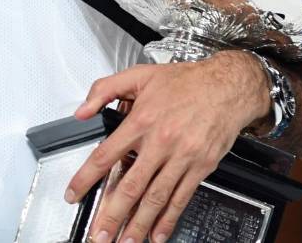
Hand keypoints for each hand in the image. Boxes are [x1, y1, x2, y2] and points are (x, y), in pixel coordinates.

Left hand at [67, 52, 270, 242]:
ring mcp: (181, 157)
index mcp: (142, 120)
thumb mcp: (140, 74)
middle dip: (111, 215)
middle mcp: (161, 142)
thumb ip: (105, 89)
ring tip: (124, 241)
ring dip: (137, 224)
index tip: (73, 194)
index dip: (86, 178)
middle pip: (130, 186)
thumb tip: (82, 111)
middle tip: (97, 234)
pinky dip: (168, 220)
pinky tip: (158, 234)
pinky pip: (181, 198)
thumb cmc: (187, 81)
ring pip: (155, 198)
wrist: (227, 86)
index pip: (106, 155)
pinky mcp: (200, 167)